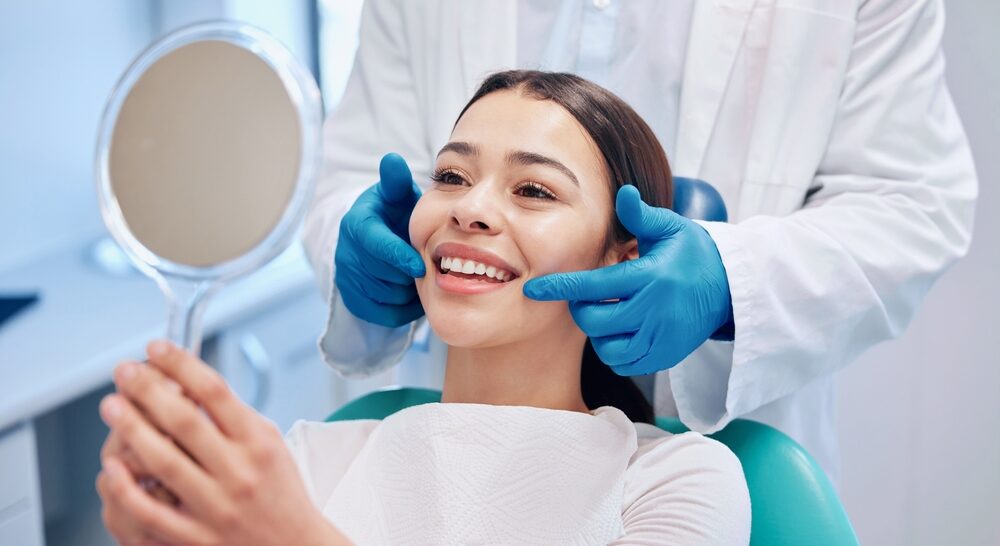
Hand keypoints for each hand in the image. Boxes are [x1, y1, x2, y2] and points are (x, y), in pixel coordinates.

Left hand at [96, 341, 349, 545]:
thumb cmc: (280, 493)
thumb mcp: (271, 444)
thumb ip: (235, 417)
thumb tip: (189, 382)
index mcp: (259, 443)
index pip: (215, 392)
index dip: (182, 365)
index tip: (158, 348)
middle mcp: (238, 472)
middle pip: (185, 421)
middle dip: (148, 390)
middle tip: (125, 372)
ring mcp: (216, 507)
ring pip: (164, 462)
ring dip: (132, 429)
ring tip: (112, 406)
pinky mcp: (197, 537)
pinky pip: (151, 512)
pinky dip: (127, 488)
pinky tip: (112, 467)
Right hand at [335, 153, 424, 327]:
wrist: (377, 240)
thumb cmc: (394, 214)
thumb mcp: (396, 195)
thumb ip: (397, 181)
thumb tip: (393, 159)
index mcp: (357, 224)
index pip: (375, 245)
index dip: (398, 257)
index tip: (420, 266)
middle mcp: (346, 252)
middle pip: (383, 275)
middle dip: (408, 274)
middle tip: (427, 267)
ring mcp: (347, 278)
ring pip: (386, 297)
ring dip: (408, 291)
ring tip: (419, 277)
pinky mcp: (352, 300)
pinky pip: (383, 314)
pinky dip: (403, 309)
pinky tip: (412, 293)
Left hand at [523, 185, 733, 374]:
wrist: (730, 288)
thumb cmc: (692, 253)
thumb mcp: (671, 228)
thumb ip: (641, 216)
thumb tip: (623, 192)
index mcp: (650, 277)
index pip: (594, 286)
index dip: (560, 288)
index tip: (533, 289)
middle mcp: (654, 311)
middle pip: (594, 321)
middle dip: (581, 309)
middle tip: (589, 297)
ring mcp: (661, 338)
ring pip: (607, 347)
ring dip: (598, 332)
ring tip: (609, 313)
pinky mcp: (666, 356)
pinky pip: (625, 363)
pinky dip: (614, 351)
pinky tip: (621, 331)